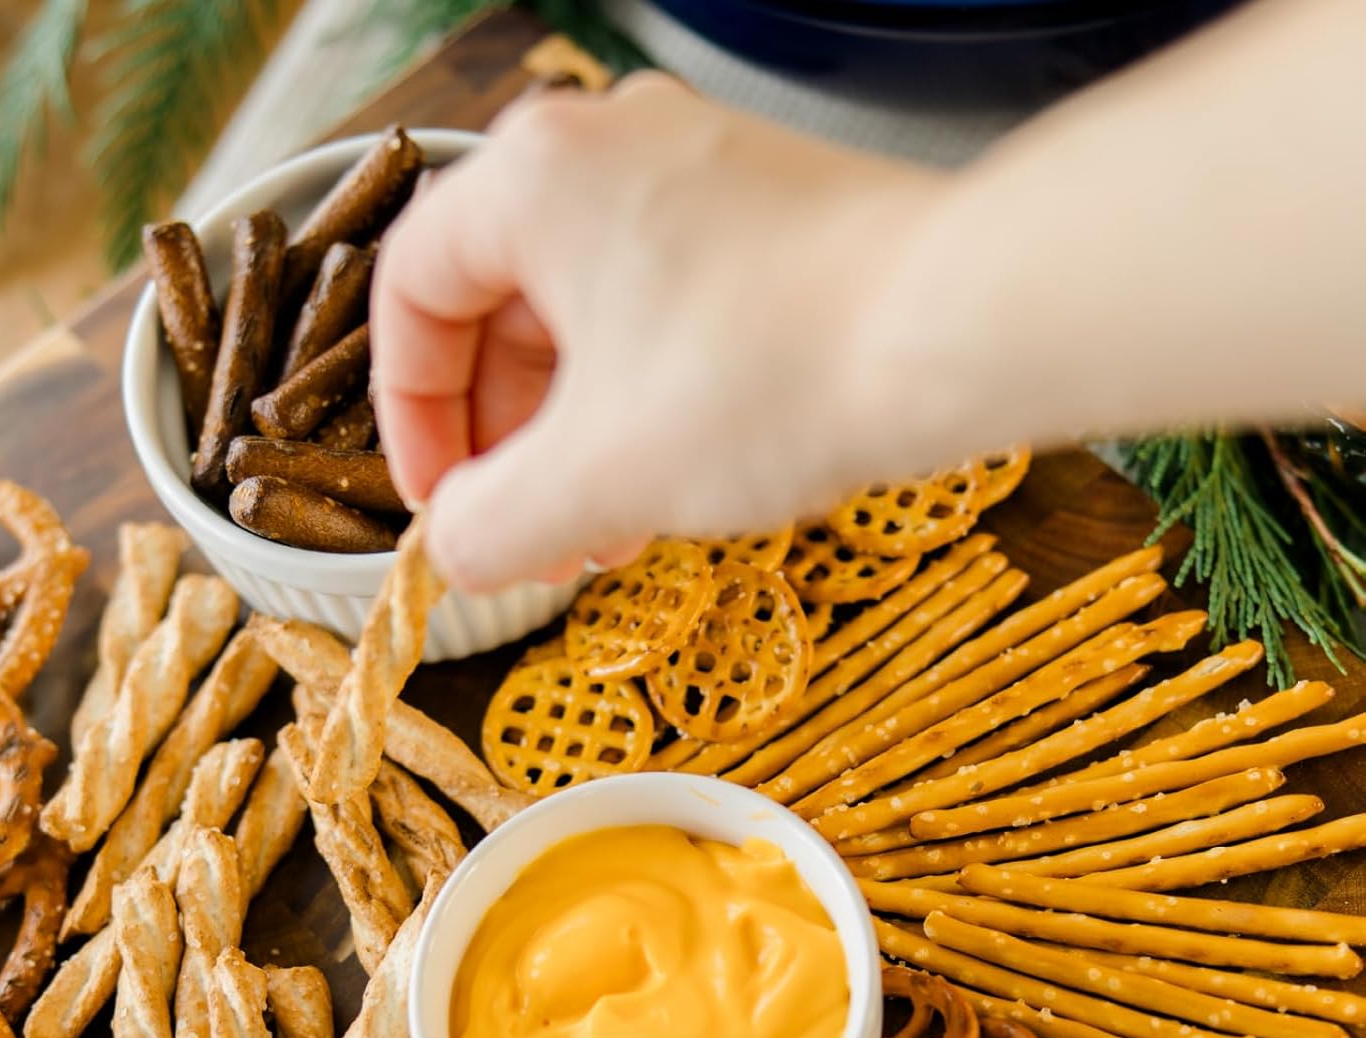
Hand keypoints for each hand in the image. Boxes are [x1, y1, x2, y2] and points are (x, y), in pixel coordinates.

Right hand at [370, 74, 944, 591]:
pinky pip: (664, 301)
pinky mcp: (765, 206)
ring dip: (579, 433)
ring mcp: (696, 166)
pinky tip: (678, 477)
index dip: (411, 421)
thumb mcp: (598, 477)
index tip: (442, 506)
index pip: (411, 297)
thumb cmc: (773, 376)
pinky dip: (646, 393)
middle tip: (533, 533)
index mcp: (531, 177)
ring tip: (609, 530)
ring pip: (588, 313)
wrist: (965, 325)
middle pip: (501, 308)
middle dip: (509, 442)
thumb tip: (452, 553)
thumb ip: (490, 526)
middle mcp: (607, 144)